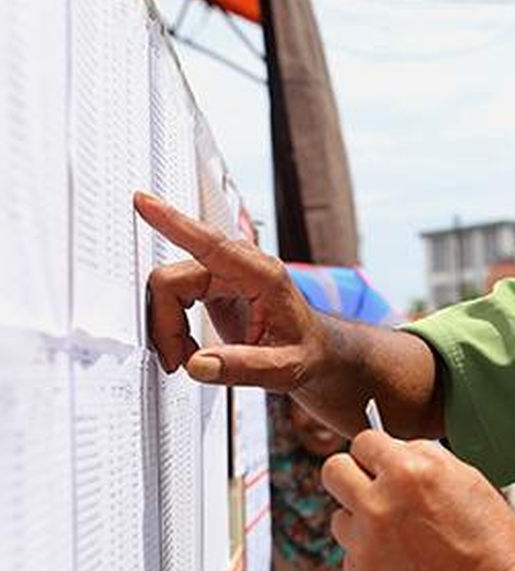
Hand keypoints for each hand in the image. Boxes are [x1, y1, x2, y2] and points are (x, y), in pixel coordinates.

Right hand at [133, 191, 327, 389]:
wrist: (314, 350)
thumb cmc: (307, 352)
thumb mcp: (285, 368)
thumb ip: (244, 368)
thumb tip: (198, 365)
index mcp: (262, 276)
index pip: (210, 244)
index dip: (173, 223)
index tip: (144, 201)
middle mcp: (240, 267)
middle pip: (173, 280)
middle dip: (166, 324)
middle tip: (178, 361)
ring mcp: (224, 273)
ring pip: (168, 289)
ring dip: (169, 327)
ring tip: (189, 358)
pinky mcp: (212, 284)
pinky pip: (175, 297)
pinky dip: (173, 325)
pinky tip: (190, 349)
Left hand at [321, 432, 514, 570]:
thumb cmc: (489, 535)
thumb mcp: (464, 475)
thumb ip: (420, 457)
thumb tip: (391, 450)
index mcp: (407, 471)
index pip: (362, 442)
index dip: (376, 452)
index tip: (383, 463)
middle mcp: (379, 504)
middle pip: (333, 471)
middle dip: (353, 475)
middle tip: (375, 489)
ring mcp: (366, 544)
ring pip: (340, 518)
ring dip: (362, 520)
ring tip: (398, 534)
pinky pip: (352, 554)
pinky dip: (372, 555)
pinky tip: (404, 560)